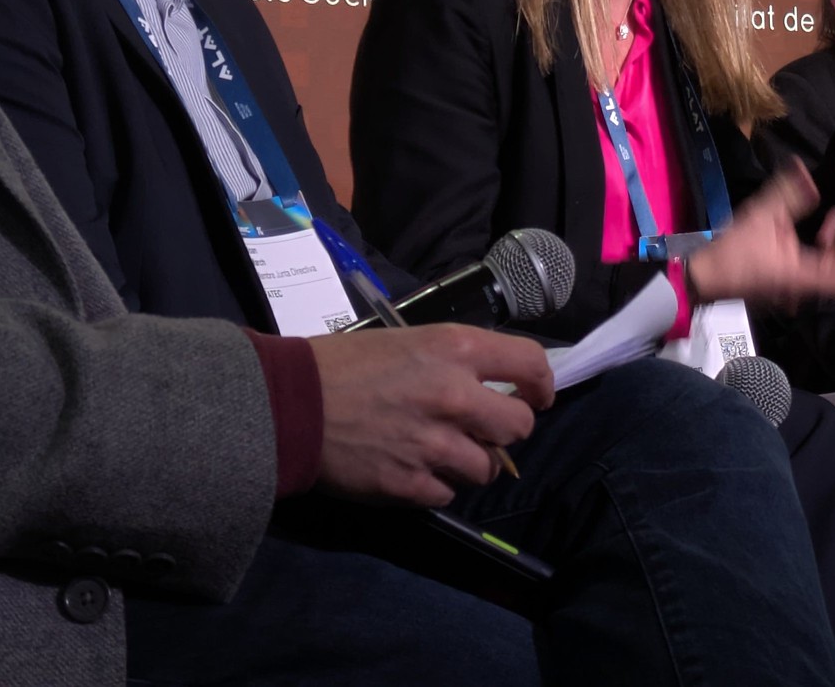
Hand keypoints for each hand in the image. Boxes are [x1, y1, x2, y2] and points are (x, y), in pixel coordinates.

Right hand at [308, 324, 553, 505]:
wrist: (292, 402)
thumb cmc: (345, 362)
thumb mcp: (409, 341)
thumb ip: (454, 362)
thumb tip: (488, 387)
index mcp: (456, 350)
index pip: (530, 365)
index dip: (542, 384)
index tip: (536, 396)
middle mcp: (455, 396)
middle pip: (518, 426)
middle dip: (505, 430)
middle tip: (483, 428)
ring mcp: (434, 444)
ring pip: (487, 468)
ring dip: (471, 462)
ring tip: (442, 451)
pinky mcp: (411, 483)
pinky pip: (447, 493)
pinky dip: (436, 484)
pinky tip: (414, 468)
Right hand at [687, 160, 834, 309]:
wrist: (708, 276)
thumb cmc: (733, 250)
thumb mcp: (762, 214)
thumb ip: (789, 192)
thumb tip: (805, 170)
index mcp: (806, 274)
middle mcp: (808, 287)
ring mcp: (801, 288)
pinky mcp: (793, 283)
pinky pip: (822, 272)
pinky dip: (828, 251)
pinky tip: (821, 231)